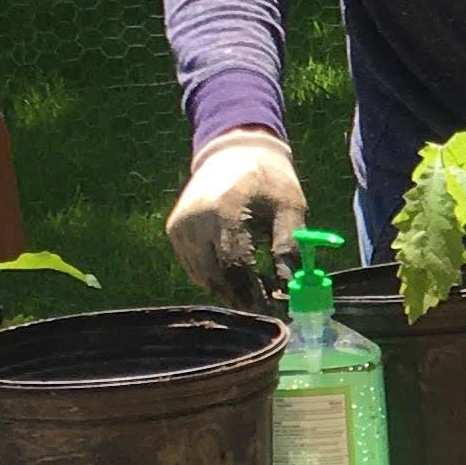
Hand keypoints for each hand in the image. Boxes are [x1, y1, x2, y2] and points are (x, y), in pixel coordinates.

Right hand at [169, 129, 303, 307]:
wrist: (233, 151)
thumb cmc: (268, 180)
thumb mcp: (289, 207)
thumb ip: (289, 246)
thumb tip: (291, 289)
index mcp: (224, 210)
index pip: (235, 265)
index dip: (254, 294)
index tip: (275, 313)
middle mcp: (194, 221)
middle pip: (216, 276)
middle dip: (244, 297)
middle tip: (271, 309)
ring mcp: (179, 227)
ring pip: (204, 277)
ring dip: (231, 290)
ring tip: (260, 292)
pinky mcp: (174, 231)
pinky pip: (196, 267)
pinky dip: (217, 276)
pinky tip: (239, 274)